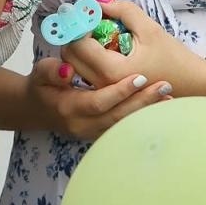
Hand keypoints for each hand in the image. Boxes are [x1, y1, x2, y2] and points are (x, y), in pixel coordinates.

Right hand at [27, 55, 172, 140]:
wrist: (36, 110)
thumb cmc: (41, 86)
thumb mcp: (39, 73)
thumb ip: (51, 70)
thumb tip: (68, 71)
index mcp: (69, 108)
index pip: (99, 102)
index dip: (120, 91)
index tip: (140, 77)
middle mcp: (83, 126)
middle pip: (117, 117)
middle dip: (142, 102)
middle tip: (165, 86)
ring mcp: (92, 133)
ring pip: (124, 125)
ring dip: (147, 111)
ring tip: (169, 96)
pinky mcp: (100, 134)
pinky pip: (125, 127)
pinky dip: (143, 117)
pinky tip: (160, 106)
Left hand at [65, 0, 205, 98]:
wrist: (191, 84)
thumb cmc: (172, 57)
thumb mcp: (149, 28)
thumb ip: (122, 10)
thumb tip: (98, 0)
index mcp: (111, 70)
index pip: (77, 44)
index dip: (80, 24)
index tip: (91, 12)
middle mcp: (101, 85)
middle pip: (70, 57)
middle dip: (77, 35)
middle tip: (93, 21)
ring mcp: (103, 91)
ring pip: (75, 66)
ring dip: (80, 46)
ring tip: (99, 34)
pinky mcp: (107, 92)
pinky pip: (86, 73)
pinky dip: (87, 58)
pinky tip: (105, 48)